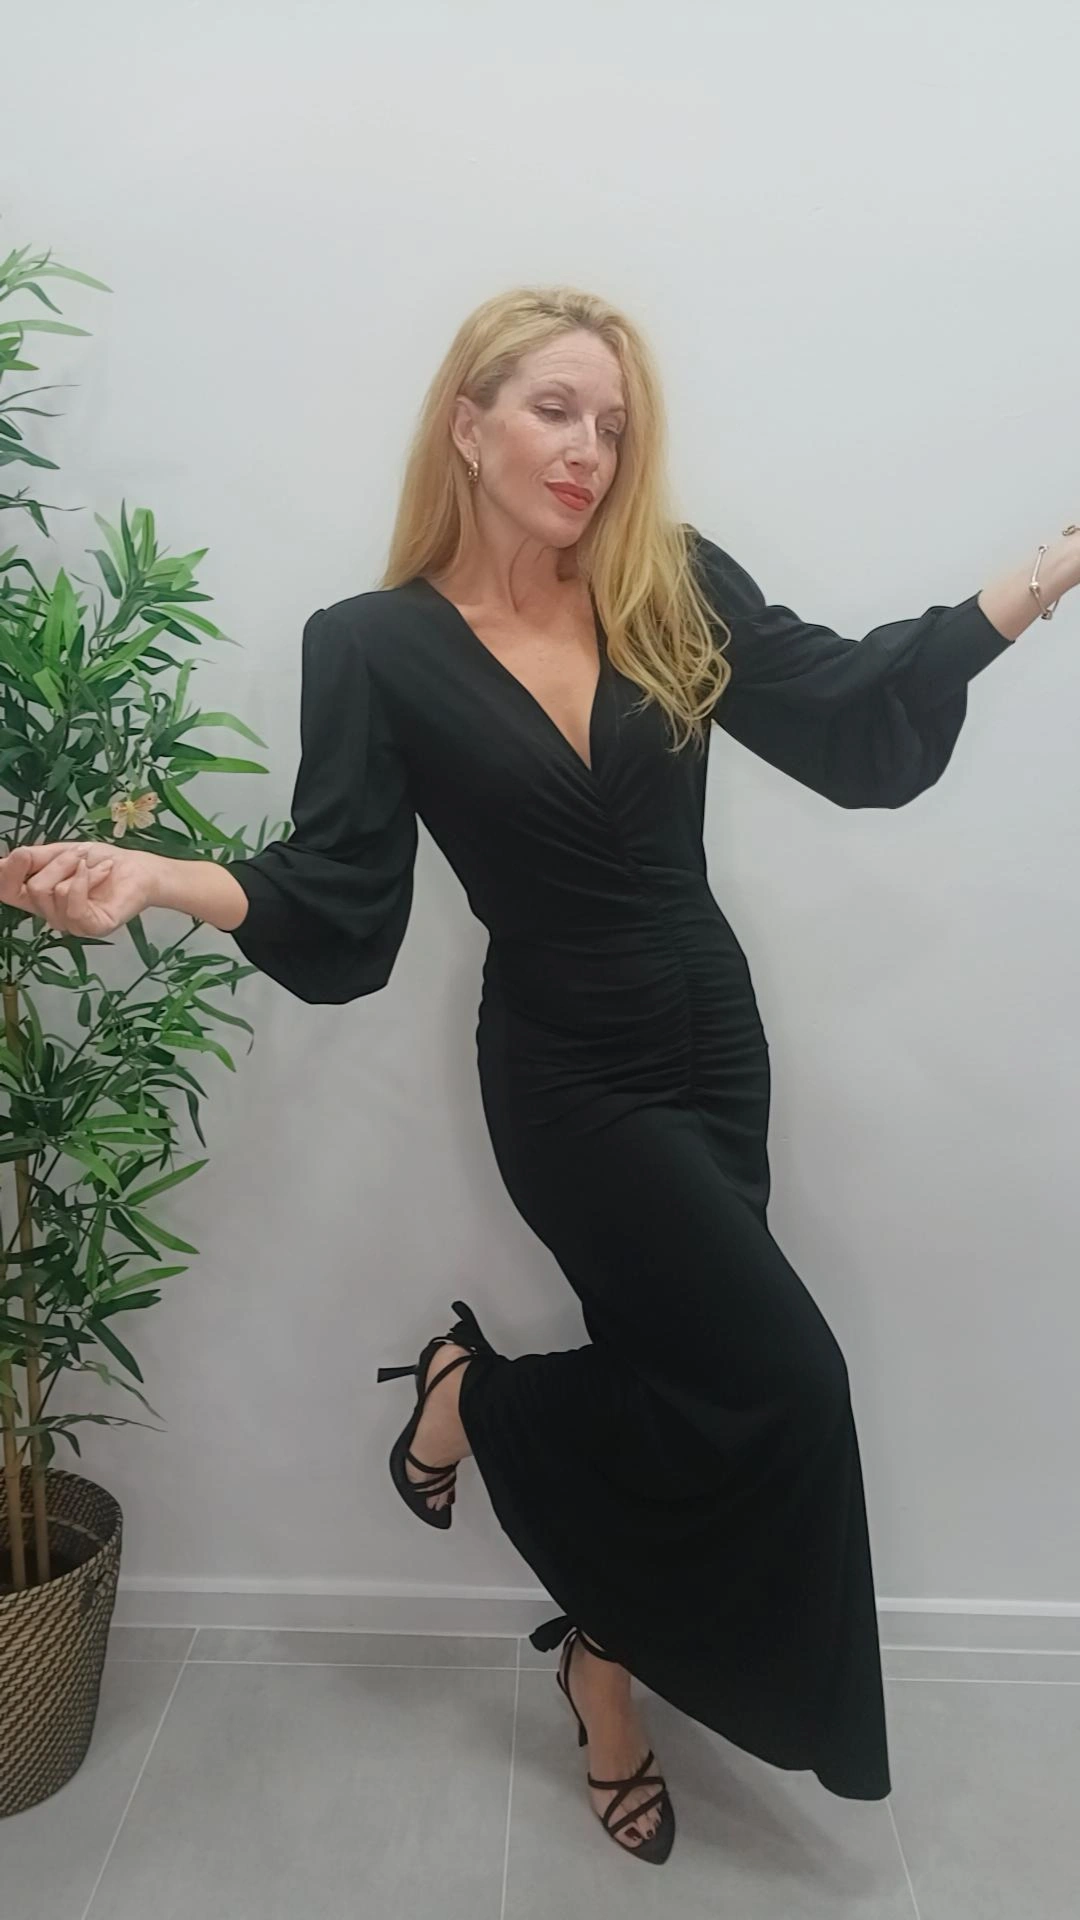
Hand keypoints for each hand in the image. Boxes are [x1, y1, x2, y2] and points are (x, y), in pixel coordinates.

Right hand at [0, 841, 158, 936]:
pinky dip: (85, 880)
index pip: (6, 892)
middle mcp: (51, 914)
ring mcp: (71, 924)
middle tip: (81, 854)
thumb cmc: (101, 862)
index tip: (18, 855)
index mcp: (39, 897)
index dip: (4, 875)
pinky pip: (73, 904)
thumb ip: (33, 859)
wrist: (140, 868)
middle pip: (32, 888)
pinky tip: (102, 872)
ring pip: (53, 892)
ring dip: (76, 868)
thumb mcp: (61, 853)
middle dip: (57, 863)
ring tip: (95, 865)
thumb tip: (2, 862)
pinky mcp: (92, 927)